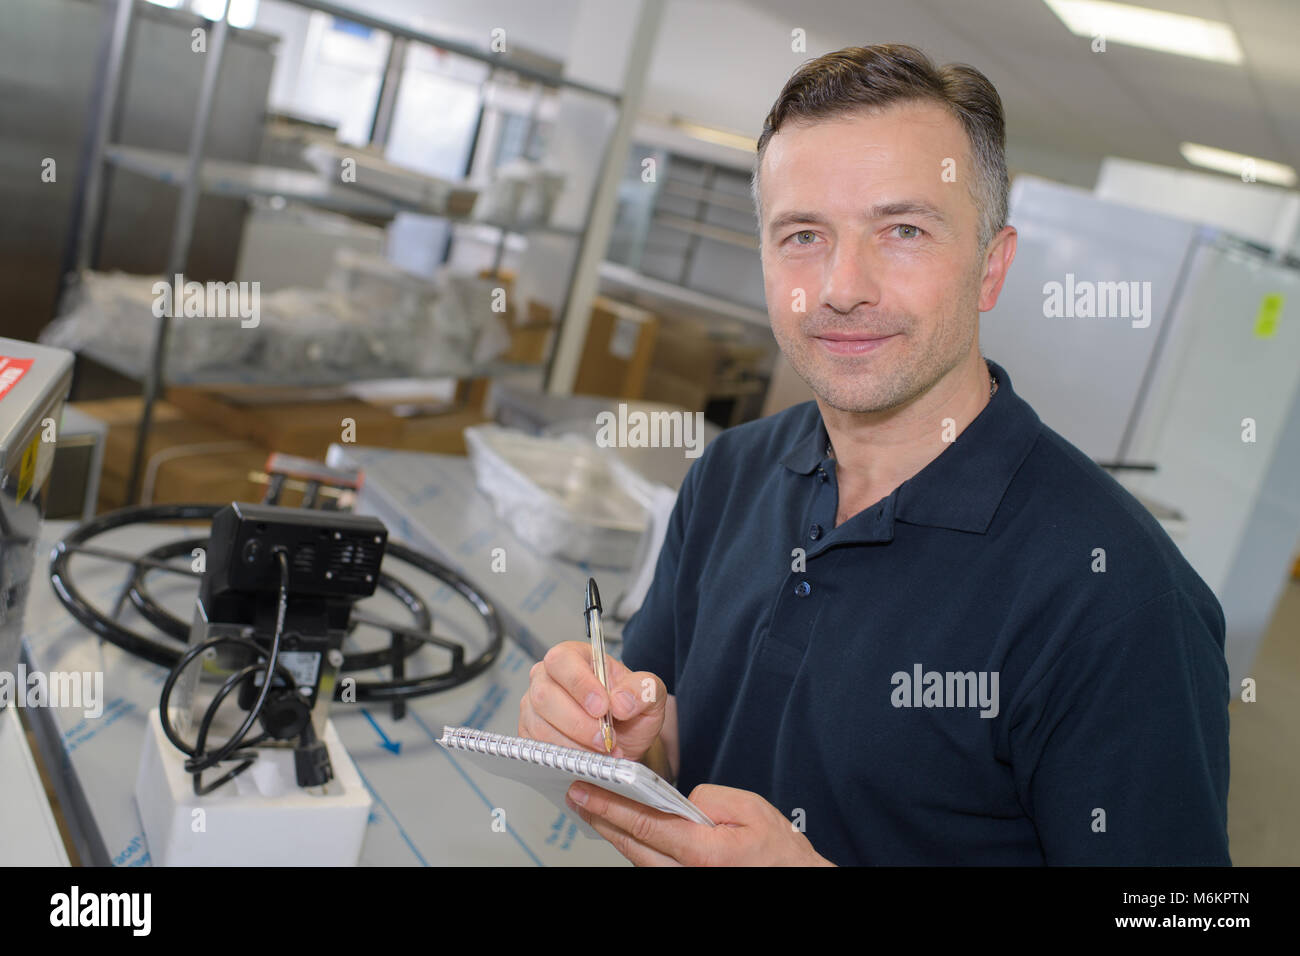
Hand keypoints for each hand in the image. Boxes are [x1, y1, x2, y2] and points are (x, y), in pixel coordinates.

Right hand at [518, 641, 666, 761]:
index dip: (580, 684)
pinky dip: (565, 759)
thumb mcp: (649, 694)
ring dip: (575, 745)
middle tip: (607, 739)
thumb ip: (643, 689)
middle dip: (579, 724)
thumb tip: (621, 701)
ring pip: (540, 727)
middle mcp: (546, 678)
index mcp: (573, 657)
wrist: (624, 739)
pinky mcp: (529, 736)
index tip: (602, 707)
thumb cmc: (630, 709)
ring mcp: (533, 708)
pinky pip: (537, 749)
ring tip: (604, 751)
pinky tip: (588, 760)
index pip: (562, 661)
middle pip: (545, 696)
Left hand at [566, 782, 833, 865]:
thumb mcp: (749, 808)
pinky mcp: (684, 883)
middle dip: (601, 819)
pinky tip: (623, 831)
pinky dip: (634, 847)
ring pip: (638, 860)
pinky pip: (652, 867)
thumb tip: (676, 799)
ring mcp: (684, 884)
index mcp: (704, 853)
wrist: (795, 880)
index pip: (645, 825)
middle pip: (631, 846)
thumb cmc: (777, 849)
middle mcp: (688, 875)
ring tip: (594, 808)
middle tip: (577, 795)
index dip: (610, 806)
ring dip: (614, 834)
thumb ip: (706, 798)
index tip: (585, 791)